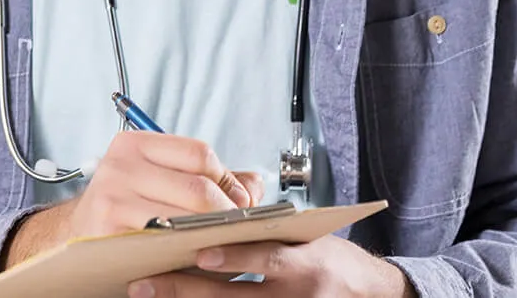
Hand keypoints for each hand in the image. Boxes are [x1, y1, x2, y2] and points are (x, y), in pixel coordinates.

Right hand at [0, 132, 262, 268]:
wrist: (76, 239)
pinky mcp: (109, 231)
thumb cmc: (126, 208)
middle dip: (227, 211)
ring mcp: (112, 198)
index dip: (228, 180)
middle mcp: (120, 165)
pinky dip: (186, 250)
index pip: (200, 153)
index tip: (242, 202)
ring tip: (220, 240)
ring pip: (185, 217)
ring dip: (211, 233)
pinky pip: (164, 242)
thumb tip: (255, 183)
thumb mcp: (162, 182)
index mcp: (135, 144)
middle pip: (197, 187)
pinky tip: (193, 253)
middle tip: (238, 227)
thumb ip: (209, 179)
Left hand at [128, 236, 414, 297]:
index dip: (234, 257)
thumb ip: (266, 234)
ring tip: (150, 296)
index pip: (267, 258)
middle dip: (187, 290)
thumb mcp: (308, 239)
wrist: (371, 293)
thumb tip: (211, 226)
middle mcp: (298, 295)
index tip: (198, 252)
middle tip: (145, 283)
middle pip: (235, 297)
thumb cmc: (331, 260)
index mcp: (305, 262)